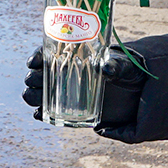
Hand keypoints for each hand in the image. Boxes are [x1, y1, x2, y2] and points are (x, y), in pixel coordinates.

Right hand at [23, 46, 146, 137]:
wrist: (134, 92)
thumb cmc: (125, 71)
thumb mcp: (123, 66)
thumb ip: (116, 66)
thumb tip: (106, 69)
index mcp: (73, 56)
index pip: (48, 53)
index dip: (37, 57)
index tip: (33, 63)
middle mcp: (64, 73)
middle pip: (38, 74)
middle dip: (33, 78)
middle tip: (35, 80)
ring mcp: (65, 92)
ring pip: (39, 93)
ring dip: (33, 94)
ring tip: (35, 97)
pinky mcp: (69, 110)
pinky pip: (49, 112)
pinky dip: (42, 114)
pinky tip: (40, 114)